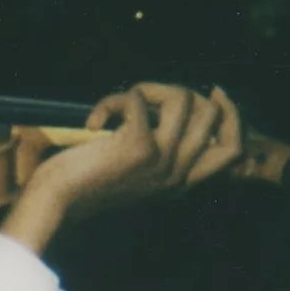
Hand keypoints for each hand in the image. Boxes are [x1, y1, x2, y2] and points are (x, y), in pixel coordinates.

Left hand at [0, 81, 242, 255]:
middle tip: (145, 94)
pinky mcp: (138, 149)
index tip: (215, 91)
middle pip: (211, 114)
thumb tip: (183, 100)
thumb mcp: (136, 168)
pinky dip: (112, 100)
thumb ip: (162, 145)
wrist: (56, 202)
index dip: (232, 114)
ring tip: (118, 105)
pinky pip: (136, 100)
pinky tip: (93, 122)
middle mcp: (177, 175)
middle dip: (180, 90)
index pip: (232, 149)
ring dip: (147, 88)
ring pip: (182, 99)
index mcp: (180, 182)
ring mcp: (161, 162)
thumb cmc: (88, 181)